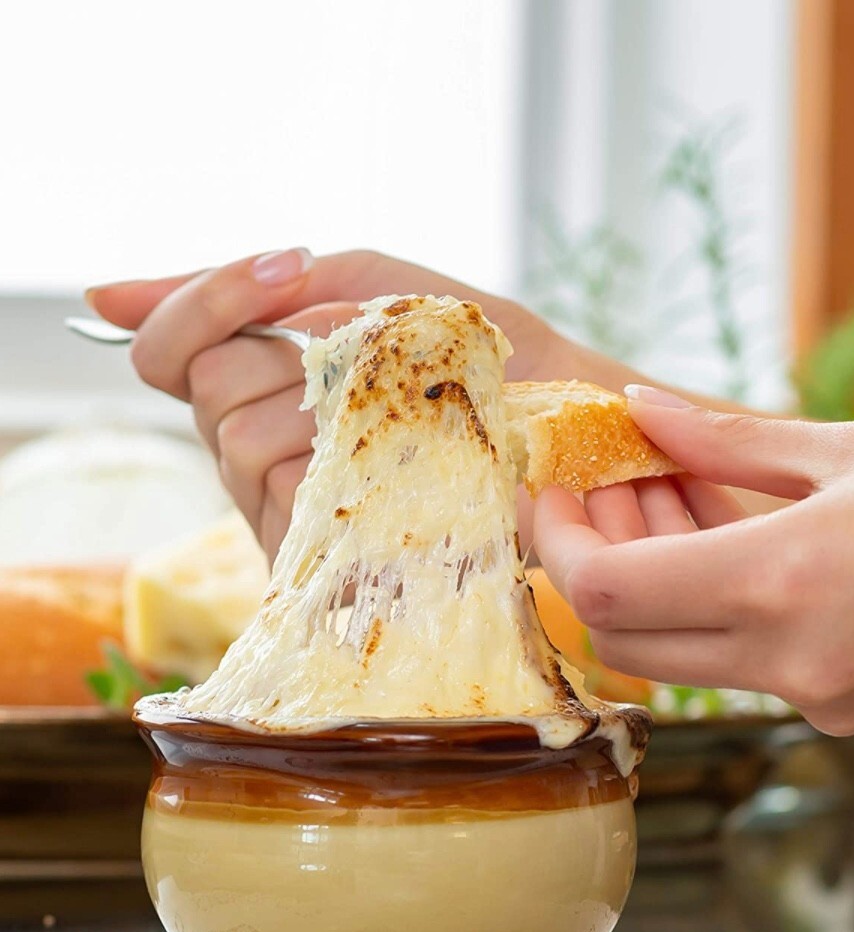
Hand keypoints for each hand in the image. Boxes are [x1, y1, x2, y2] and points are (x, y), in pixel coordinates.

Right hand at [88, 248, 632, 555]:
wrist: (566, 419)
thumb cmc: (475, 356)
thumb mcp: (376, 291)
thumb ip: (262, 289)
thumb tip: (103, 298)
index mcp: (260, 387)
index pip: (170, 350)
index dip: (204, 301)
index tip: (287, 269)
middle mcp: (258, 451)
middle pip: (207, 389)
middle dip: (290, 348)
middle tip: (379, 352)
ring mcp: (288, 507)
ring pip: (242, 439)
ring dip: (334, 399)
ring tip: (411, 405)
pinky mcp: (326, 556)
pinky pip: (298, 492)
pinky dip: (357, 449)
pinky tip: (412, 448)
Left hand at [534, 389, 853, 733]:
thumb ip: (729, 439)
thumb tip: (641, 411)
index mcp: (790, 586)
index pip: (609, 591)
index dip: (561, 539)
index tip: (551, 488)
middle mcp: (795, 663)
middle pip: (629, 634)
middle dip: (597, 557)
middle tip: (610, 479)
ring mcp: (822, 696)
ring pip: (681, 648)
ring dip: (652, 573)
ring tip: (666, 482)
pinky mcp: (847, 701)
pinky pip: (739, 655)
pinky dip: (708, 596)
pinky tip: (718, 522)